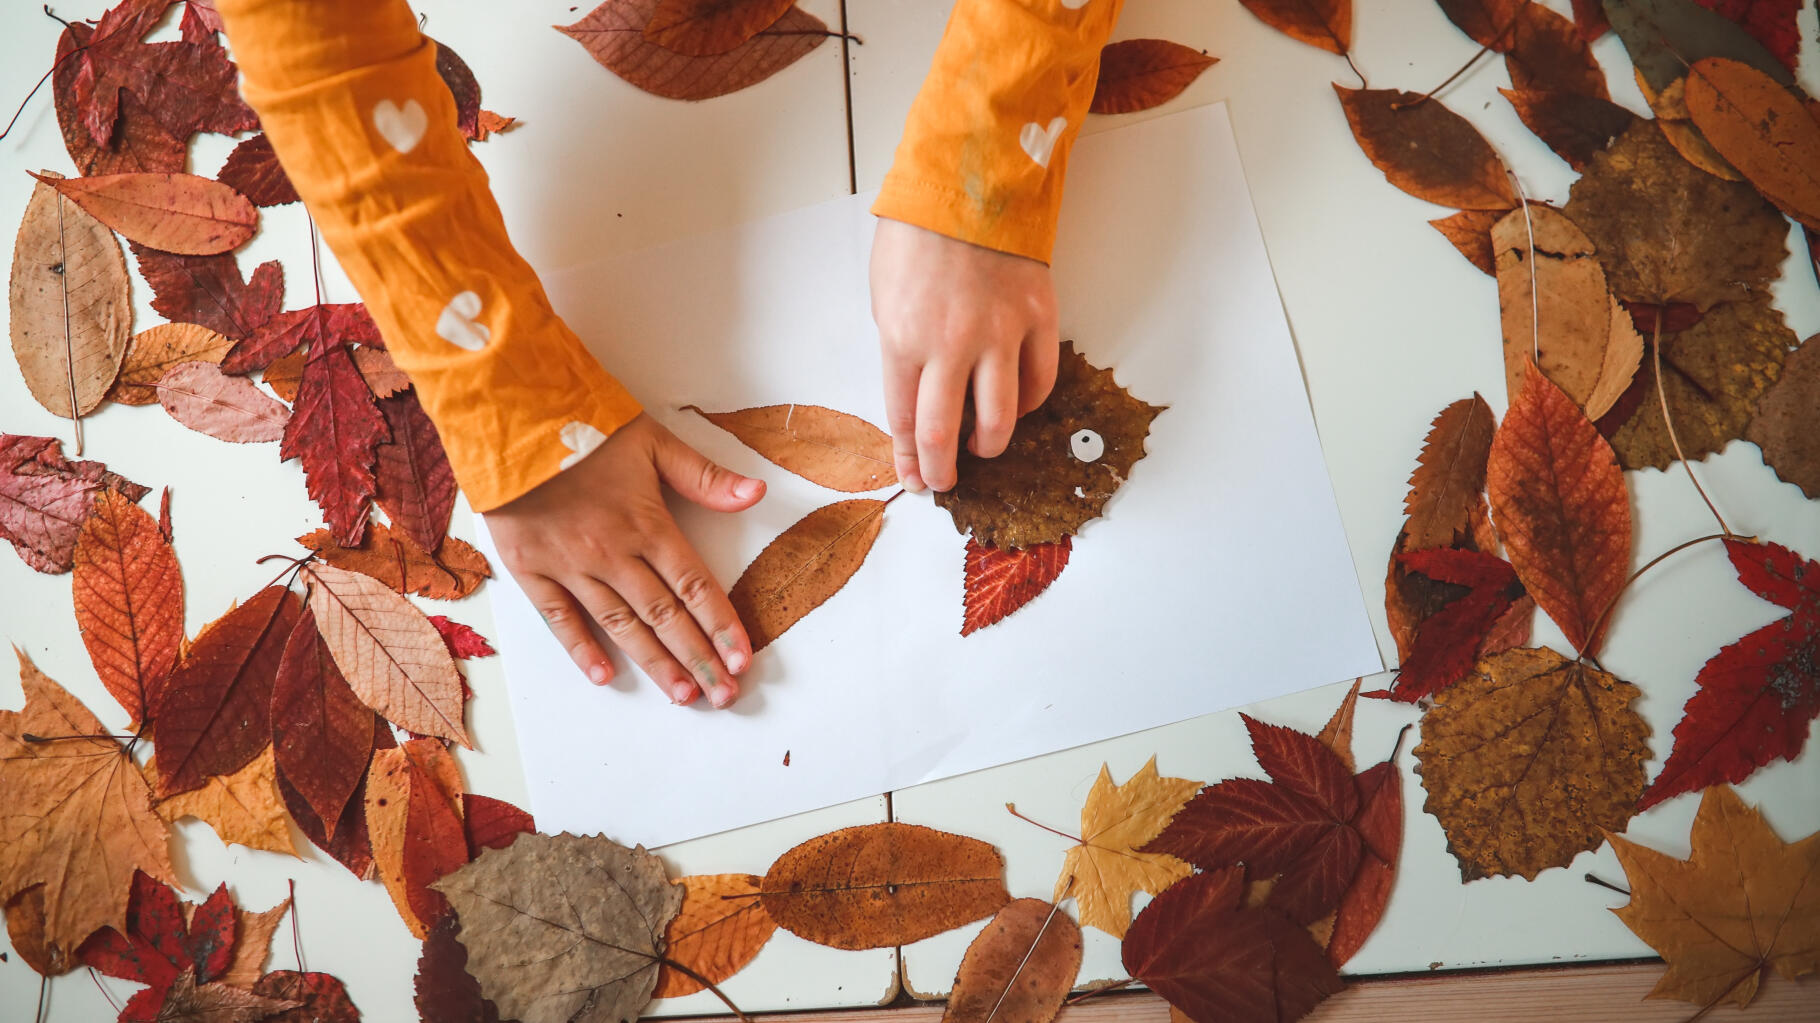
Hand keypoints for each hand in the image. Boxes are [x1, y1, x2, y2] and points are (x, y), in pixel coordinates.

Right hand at [483, 414, 763, 706]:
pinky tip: (606, 676)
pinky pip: (560, 617)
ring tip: (682, 695)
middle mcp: (613, 552)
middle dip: (697, 658)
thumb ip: (704, 475)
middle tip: (722, 696)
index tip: (742, 660)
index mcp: (647, 523)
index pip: (695, 586)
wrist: (507, 415)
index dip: (722, 626)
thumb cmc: (582, 425)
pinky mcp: (531, 568)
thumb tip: (756, 493)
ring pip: (621, 625)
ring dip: (654, 663)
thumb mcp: (652, 440)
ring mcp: (570, 565)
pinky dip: (582, 648)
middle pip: (664, 616)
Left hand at [870, 218, 1059, 491]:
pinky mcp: (1038, 318)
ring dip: (989, 445)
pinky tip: (1014, 405)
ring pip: (1000, 418)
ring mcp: (1000, 334)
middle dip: (943, 469)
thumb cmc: (919, 231)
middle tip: (944, 481)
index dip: (908, 457)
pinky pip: (1038, 380)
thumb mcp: (885, 293)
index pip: (904, 419)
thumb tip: (917, 394)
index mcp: (903, 338)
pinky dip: (1027, 403)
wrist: (970, 180)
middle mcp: (951, 344)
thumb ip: (901, 347)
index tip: (913, 475)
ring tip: (982, 448)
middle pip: (946, 433)